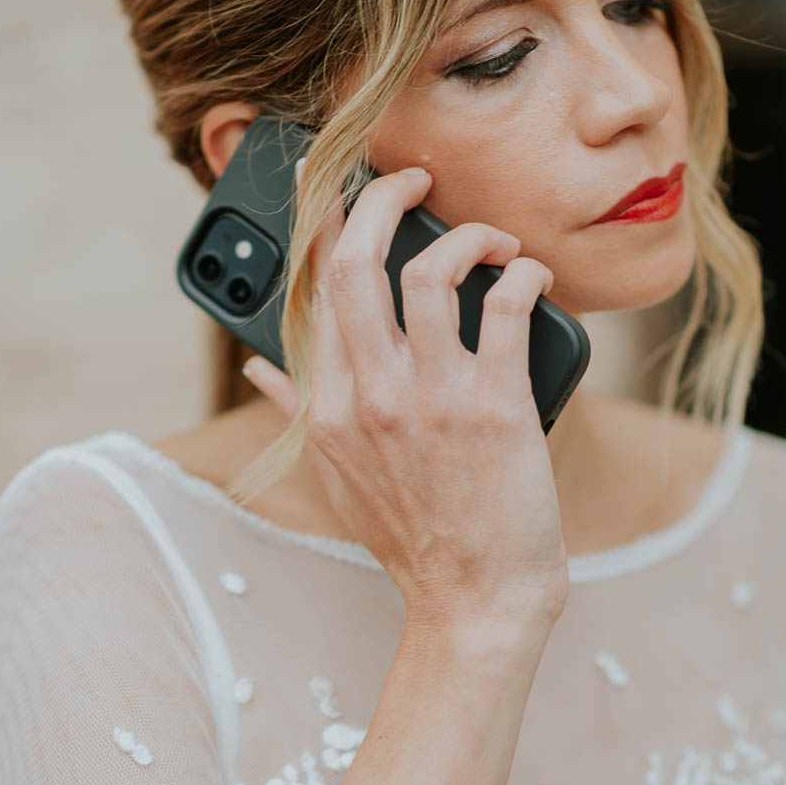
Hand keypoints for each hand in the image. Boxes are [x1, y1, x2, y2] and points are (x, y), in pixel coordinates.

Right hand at [242, 159, 568, 627]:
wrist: (475, 606)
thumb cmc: (415, 542)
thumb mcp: (336, 478)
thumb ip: (297, 410)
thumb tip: (257, 366)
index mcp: (331, 406)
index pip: (316, 287)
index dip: (329, 219)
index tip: (341, 182)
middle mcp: (372, 394)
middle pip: (357, 261)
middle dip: (382, 197)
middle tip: (415, 178)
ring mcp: (432, 399)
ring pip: (429, 272)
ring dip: (467, 236)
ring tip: (492, 241)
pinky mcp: (494, 406)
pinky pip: (503, 306)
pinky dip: (520, 275)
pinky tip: (528, 276)